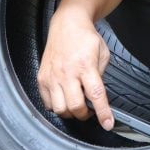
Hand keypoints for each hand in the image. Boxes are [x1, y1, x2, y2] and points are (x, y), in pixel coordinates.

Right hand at [37, 13, 113, 129]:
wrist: (67, 25)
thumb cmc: (86, 38)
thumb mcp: (103, 54)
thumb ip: (100, 75)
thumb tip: (97, 95)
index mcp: (86, 66)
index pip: (96, 95)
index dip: (103, 113)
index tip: (107, 124)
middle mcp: (67, 73)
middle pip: (75, 106)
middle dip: (85, 115)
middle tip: (90, 111)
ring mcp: (52, 76)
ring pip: (60, 108)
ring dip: (70, 113)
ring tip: (77, 105)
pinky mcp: (42, 78)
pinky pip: (48, 103)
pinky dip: (57, 106)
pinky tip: (64, 99)